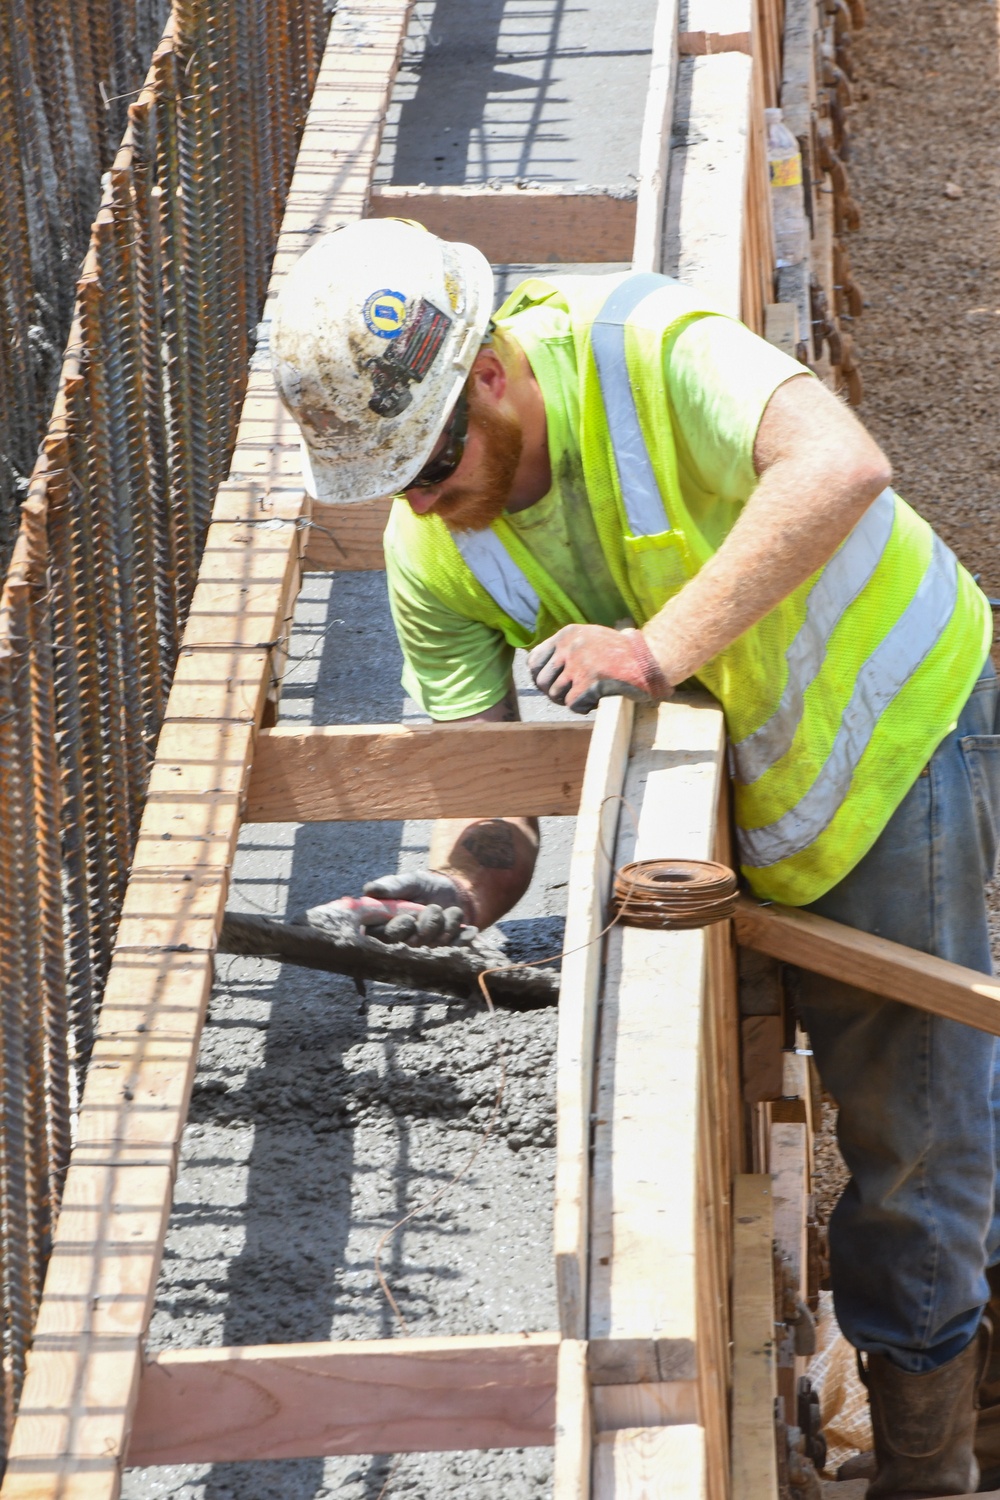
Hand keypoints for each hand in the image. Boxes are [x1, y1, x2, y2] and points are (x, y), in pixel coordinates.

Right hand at [362, 868, 471, 944]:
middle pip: (410, 944)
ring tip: (450, 909)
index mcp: (387, 923)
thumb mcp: (410, 881)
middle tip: (433, 908)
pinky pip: (454, 948)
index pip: (381, 936)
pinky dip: (461, 935)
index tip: (408, 918)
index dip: (396, 930)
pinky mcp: (444, 952)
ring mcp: (424, 948)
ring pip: (434, 944)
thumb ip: (392, 886)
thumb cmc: (425, 886)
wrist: (455, 891)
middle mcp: (403, 940)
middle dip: (426, 926)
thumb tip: (369, 889)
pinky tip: (467, 928)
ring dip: (446, 923)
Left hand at [527, 625, 671, 714]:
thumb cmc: (622, 653)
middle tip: (571, 695)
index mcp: (567, 634)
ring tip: (588, 694)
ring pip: (556, 695)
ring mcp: (579, 665)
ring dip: (571, 700)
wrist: (649, 660)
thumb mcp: (590, 638)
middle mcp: (570, 647)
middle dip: (554, 693)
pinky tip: (597, 700)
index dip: (539, 677)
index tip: (551, 684)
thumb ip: (566, 649)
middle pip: (543, 682)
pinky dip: (583, 707)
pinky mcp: (589, 682)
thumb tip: (537, 672)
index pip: (534, 661)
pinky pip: (573, 705)